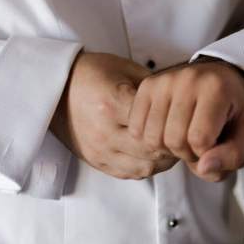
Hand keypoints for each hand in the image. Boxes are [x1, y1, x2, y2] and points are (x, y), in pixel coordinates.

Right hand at [50, 51, 178, 179]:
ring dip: (163, 160)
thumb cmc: (93, 72)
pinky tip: (153, 153)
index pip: (157, 124)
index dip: (178, 123)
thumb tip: (182, 103)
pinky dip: (146, 166)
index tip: (188, 118)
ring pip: (144, 168)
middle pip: (153, 150)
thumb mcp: (127, 69)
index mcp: (112, 103)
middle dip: (175, 144)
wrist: (55, 87)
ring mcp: (99, 150)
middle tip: (186, 134)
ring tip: (171, 144)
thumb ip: (155, 88)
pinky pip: (129, 174)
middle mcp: (104, 131)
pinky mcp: (95, 161)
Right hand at [128, 58, 243, 182]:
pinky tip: (166, 131)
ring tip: (182, 137)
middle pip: (173, 140)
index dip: (204, 153)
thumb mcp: (242, 134)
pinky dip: (149, 139)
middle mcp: (189, 79)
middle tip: (197, 143)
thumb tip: (203, 168)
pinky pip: (137, 129)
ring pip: (152, 138)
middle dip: (186, 152)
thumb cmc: (230, 107)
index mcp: (216, 89)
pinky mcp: (148, 86)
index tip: (212, 145)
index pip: (199, 139)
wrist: (218, 77)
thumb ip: (230, 156)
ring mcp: (165, 81)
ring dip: (167, 148)